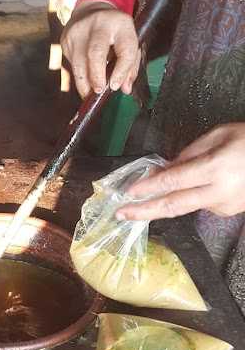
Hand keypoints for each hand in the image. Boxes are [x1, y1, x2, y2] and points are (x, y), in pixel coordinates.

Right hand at [61, 1, 139, 97]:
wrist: (91, 11)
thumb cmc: (114, 32)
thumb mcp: (129, 42)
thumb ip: (130, 66)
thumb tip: (124, 89)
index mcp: (121, 24)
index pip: (124, 50)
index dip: (121, 71)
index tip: (116, 86)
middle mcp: (99, 24)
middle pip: (95, 53)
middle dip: (97, 76)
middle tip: (99, 90)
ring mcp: (79, 31)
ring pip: (79, 62)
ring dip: (84, 82)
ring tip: (89, 93)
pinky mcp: (66, 39)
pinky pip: (71, 64)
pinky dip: (78, 76)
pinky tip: (83, 79)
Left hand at [117, 123, 244, 220]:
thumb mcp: (220, 134)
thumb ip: (190, 152)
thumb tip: (165, 168)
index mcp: (215, 168)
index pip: (173, 181)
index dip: (148, 188)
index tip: (128, 193)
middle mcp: (218, 191)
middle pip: (173, 205)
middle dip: (144, 211)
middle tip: (120, 214)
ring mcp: (224, 206)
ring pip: (186, 204)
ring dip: (168, 199)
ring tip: (156, 193)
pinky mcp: (228, 213)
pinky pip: (202, 203)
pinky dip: (194, 194)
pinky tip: (207, 182)